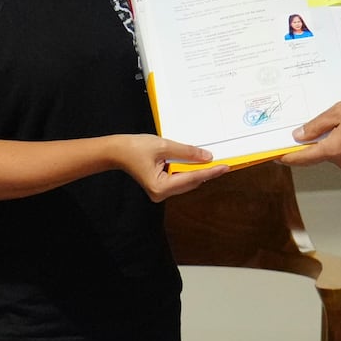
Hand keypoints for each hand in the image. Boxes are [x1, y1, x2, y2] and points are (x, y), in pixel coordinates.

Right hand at [113, 135, 227, 201]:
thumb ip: (186, 152)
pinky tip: (196, 163)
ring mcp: (160, 192)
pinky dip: (187, 171)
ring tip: (213, 163)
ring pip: (185, 182)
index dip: (210, 172)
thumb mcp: (163, 146)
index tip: (225, 167)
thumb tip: (207, 157)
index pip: (192, 178)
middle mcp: (161, 194)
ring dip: (197, 171)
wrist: (116, 151)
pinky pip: (178, 180)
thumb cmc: (134, 147)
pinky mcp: (159, 187)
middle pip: (190, 182)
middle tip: (223, 163)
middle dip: (206, 172)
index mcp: (160, 187)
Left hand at [281, 96, 340, 170]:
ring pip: (336, 153)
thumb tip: (297, 137)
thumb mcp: (339, 112)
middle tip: (315, 126)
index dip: (288, 157)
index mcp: (333, 151)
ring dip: (333, 142)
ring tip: (340, 123)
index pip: (303, 158)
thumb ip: (316, 126)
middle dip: (316, 143)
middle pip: (321, 154)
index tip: (276, 156)